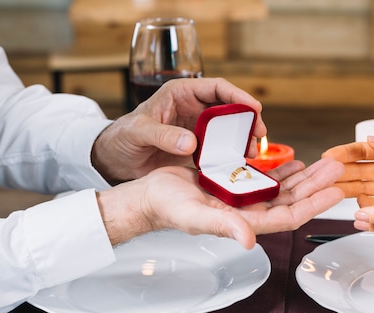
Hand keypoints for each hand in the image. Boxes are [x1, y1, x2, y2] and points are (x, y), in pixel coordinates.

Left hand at [91, 78, 264, 183]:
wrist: (114, 161)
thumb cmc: (121, 138)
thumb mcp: (137, 132)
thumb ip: (162, 135)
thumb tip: (191, 142)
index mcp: (180, 94)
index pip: (216, 88)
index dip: (238, 95)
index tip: (253, 107)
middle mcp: (193, 109)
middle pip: (229, 109)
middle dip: (247, 119)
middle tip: (259, 134)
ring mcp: (198, 130)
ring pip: (229, 130)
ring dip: (242, 139)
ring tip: (251, 152)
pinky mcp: (199, 149)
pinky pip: (221, 149)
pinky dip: (232, 155)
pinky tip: (240, 163)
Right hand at [97, 158, 343, 248]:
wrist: (150, 195)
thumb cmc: (167, 207)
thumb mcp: (195, 215)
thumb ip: (224, 226)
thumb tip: (248, 241)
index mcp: (245, 221)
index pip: (289, 216)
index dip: (314, 205)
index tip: (335, 192)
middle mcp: (249, 210)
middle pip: (293, 199)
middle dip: (316, 185)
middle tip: (337, 168)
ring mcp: (245, 197)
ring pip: (283, 187)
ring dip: (305, 176)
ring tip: (324, 162)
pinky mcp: (236, 183)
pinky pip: (266, 177)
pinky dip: (282, 170)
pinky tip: (295, 161)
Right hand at [322, 136, 373, 209]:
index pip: (364, 152)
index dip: (346, 154)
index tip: (330, 156)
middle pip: (357, 173)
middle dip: (339, 174)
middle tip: (324, 177)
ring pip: (362, 193)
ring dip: (346, 193)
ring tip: (332, 194)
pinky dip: (364, 214)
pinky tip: (355, 213)